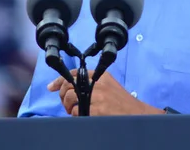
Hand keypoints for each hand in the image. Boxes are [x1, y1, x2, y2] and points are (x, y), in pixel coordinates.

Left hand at [48, 70, 164, 116]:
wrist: (137, 114)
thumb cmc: (123, 103)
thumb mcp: (109, 85)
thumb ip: (93, 83)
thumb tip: (71, 87)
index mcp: (100, 75)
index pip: (74, 73)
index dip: (59, 80)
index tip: (51, 87)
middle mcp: (97, 83)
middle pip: (68, 85)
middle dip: (62, 96)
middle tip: (66, 105)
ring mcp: (97, 96)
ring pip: (69, 98)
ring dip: (67, 107)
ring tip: (74, 112)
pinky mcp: (96, 109)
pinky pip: (76, 111)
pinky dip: (75, 115)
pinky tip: (82, 116)